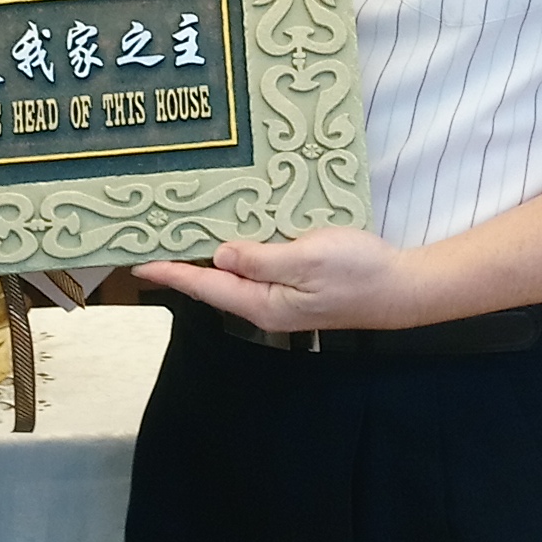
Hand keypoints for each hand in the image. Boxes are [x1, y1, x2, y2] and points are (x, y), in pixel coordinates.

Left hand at [134, 227, 431, 332]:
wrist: (403, 288)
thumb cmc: (360, 272)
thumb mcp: (308, 258)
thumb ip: (261, 258)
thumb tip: (219, 255)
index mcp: (262, 302)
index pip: (205, 286)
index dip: (171, 273)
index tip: (138, 263)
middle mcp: (265, 305)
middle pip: (213, 284)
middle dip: (182, 264)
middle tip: (150, 241)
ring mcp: (281, 297)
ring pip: (233, 276)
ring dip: (207, 257)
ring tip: (179, 237)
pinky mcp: (296, 286)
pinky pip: (255, 269)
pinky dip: (236, 253)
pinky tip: (230, 238)